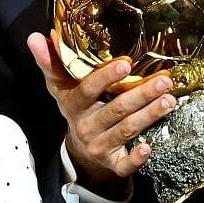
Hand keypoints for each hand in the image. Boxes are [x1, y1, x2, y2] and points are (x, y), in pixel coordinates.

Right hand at [26, 31, 174, 198]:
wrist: (79, 148)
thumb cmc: (76, 106)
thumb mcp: (60, 84)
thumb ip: (49, 61)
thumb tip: (34, 36)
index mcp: (73, 105)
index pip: (88, 90)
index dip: (106, 77)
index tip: (126, 63)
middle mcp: (86, 126)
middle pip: (116, 110)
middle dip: (141, 95)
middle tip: (164, 81)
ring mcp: (99, 146)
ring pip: (126, 130)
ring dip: (149, 115)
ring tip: (169, 100)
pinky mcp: (112, 163)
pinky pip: (124, 165)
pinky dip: (135, 158)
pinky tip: (149, 148)